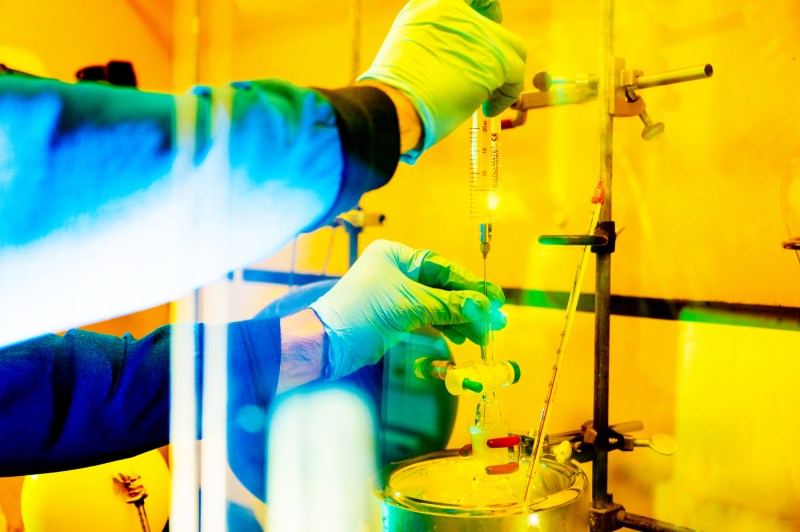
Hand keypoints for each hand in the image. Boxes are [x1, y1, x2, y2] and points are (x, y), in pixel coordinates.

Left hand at [309, 240, 505, 379]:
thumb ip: (449, 305)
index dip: (471, 285)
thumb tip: (483, 308)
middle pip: (442, 286)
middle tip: (495, 321)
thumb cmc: (363, 313)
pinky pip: (426, 316)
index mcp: (396, 255)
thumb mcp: (410, 305)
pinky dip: (445, 325)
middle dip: (469, 305)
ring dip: (460, 318)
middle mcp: (396, 270)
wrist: (328, 343)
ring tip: (482, 335)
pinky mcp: (393, 315)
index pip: (443, 268)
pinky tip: (463, 336)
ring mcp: (395, 293)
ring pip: (436, 303)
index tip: (496, 299)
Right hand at [358, 0, 525, 162]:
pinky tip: (488, 108)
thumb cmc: (394, 88)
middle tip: (489, 71)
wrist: (395, 105)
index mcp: (434, 5)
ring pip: (513, 50)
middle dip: (497, 49)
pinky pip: (516, 76)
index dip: (486, 8)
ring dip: (505, 74)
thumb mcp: (407, 44)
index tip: (490, 23)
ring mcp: (480, 36)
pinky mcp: (496, 62)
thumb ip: (433, 39)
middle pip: (495, 26)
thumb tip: (453, 57)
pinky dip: (507, 95)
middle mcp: (460, 14)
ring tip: (488, 96)